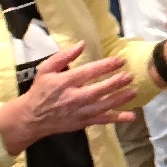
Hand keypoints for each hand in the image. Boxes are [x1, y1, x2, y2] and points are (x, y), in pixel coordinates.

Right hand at [0, 41, 136, 150]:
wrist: (32, 117)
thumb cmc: (41, 90)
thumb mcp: (46, 69)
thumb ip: (63, 57)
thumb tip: (81, 44)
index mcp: (65, 82)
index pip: (88, 72)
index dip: (105, 66)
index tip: (120, 60)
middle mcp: (74, 98)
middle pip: (98, 90)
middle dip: (116, 83)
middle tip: (130, 75)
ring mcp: (80, 112)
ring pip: (103, 106)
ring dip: (120, 99)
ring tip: (134, 91)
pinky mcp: (83, 122)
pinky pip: (103, 120)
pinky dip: (118, 119)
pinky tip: (131, 116)